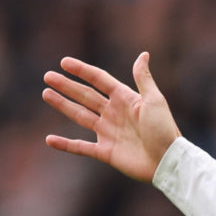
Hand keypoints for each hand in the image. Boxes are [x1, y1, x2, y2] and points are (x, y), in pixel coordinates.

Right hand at [43, 53, 180, 181]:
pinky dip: (65, 144)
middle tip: (48, 76)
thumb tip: (143, 54)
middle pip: (86, 96)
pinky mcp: (106, 152)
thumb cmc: (165, 130)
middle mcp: (115, 114)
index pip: (99, 80)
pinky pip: (81, 147)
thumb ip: (143, 78)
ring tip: (46, 93)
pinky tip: (49, 139)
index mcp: (125, 99)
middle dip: (67, 86)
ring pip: (80, 116)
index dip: (82, 71)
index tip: (64, 62)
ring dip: (63, 105)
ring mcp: (109, 133)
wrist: (168, 161)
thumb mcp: (155, 100)